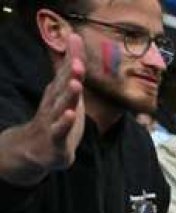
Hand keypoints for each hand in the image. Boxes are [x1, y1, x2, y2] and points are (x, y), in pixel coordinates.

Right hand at [0, 33, 85, 185]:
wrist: (35, 150)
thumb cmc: (56, 120)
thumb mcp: (66, 97)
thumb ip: (72, 77)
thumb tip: (76, 54)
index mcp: (58, 93)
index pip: (66, 72)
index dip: (72, 56)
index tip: (75, 37)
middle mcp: (54, 104)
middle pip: (63, 87)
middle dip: (70, 74)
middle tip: (77, 61)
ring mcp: (53, 121)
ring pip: (61, 107)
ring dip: (68, 96)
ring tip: (76, 84)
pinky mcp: (56, 140)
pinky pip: (60, 131)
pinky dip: (65, 123)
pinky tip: (70, 115)